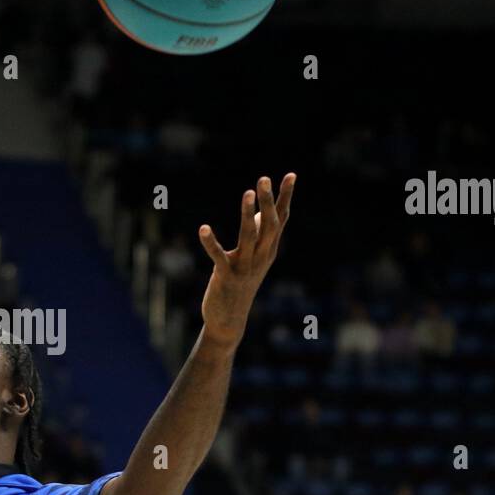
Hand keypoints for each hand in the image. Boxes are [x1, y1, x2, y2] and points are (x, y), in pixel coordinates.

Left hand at [198, 173, 295, 348]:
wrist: (230, 320)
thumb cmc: (241, 283)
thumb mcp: (254, 258)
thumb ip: (259, 235)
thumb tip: (260, 209)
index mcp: (269, 250)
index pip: (281, 219)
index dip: (286, 197)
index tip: (291, 175)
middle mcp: (261, 257)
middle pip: (268, 225)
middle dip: (267, 201)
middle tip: (264, 178)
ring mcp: (245, 267)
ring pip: (248, 237)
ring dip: (246, 214)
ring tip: (246, 193)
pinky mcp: (226, 277)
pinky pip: (219, 256)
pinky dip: (210, 242)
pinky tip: (203, 228)